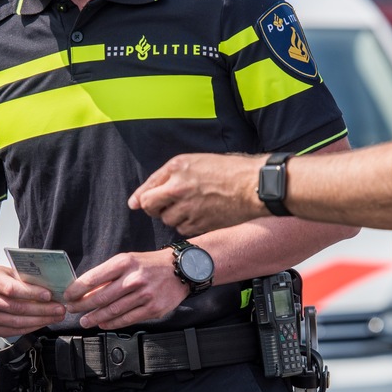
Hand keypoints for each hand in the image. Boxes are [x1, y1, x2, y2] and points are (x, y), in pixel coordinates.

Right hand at [0, 263, 67, 336]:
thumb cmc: (2, 278)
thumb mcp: (12, 270)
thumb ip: (28, 278)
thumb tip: (53, 286)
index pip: (11, 289)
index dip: (31, 293)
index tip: (49, 295)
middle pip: (16, 308)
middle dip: (42, 310)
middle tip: (59, 308)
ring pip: (17, 322)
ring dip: (40, 320)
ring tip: (56, 316)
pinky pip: (15, 331)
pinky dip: (32, 327)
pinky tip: (44, 322)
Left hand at [63, 249, 187, 328]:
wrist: (181, 269)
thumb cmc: (149, 265)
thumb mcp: (128, 261)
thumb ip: (109, 275)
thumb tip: (86, 291)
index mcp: (124, 262)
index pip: (93, 278)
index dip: (77, 289)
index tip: (68, 296)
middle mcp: (134, 278)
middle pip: (100, 297)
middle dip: (82, 306)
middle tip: (72, 310)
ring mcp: (144, 295)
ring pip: (112, 310)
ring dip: (94, 318)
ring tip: (84, 321)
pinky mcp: (153, 309)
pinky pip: (127, 319)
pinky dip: (112, 323)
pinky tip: (103, 324)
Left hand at [128, 153, 265, 235]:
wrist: (254, 186)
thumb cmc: (230, 170)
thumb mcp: (196, 162)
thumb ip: (166, 177)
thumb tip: (138, 199)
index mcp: (176, 168)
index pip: (146, 190)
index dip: (140, 199)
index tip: (136, 204)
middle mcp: (177, 188)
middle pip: (150, 208)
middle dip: (156, 208)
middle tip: (168, 204)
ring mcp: (187, 208)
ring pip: (168, 220)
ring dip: (175, 216)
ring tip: (193, 206)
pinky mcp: (198, 224)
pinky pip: (183, 229)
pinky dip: (189, 225)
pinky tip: (202, 214)